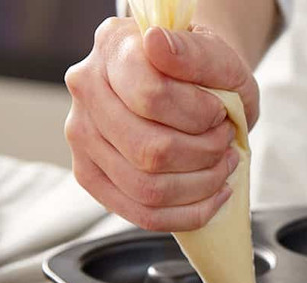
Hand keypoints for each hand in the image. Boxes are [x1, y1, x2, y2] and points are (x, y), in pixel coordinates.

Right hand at [64, 18, 258, 230]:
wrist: (195, 86)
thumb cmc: (204, 72)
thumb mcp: (218, 55)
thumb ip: (194, 50)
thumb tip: (156, 44)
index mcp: (113, 46)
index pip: (151, 96)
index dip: (199, 115)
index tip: (219, 112)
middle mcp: (86, 90)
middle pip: (149, 150)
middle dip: (204, 154)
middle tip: (224, 140)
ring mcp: (82, 137)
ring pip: (147, 188)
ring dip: (200, 184)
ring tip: (221, 164)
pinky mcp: (91, 176)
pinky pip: (142, 214)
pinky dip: (189, 212)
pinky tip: (213, 193)